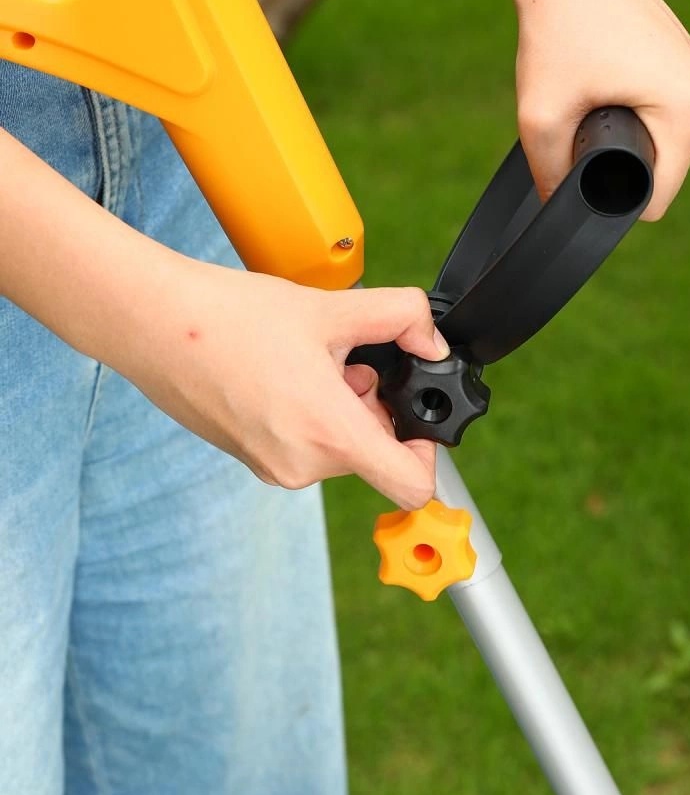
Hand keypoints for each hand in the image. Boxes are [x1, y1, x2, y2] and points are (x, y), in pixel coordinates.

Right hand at [119, 266, 447, 509]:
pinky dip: (312, 416)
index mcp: (330, 435)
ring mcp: (274, 468)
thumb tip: (431, 339)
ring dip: (341, 408)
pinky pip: (306, 447)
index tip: (415, 418)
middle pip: (374, 454)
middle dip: (373, 409)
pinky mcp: (253, 460)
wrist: (152, 324)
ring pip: (339, 447)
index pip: (412, 485)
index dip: (428, 454)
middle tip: (345, 363)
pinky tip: (285, 374)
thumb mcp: (332, 309)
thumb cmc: (232, 317)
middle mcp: (303, 466)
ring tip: (309, 362)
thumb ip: (400, 318)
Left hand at [495, 0, 689, 219]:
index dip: (612, 198)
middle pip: (659, 178)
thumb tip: (561, 216)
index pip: (655, 200)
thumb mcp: (541, 116)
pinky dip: (635, 121)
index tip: (583, 159)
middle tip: (587, 113)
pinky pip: (665, 129)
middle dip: (618, 163)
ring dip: (626, 141)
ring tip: (599, 95)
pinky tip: (612, 88)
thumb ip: (551, 176)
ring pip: (661, 154)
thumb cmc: (560, 28)